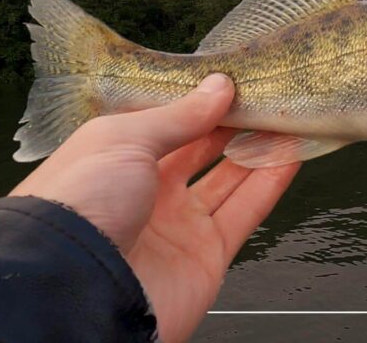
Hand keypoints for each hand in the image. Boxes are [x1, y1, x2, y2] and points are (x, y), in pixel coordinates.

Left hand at [10, 74, 298, 342]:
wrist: (74, 287)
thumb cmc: (81, 202)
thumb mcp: (124, 141)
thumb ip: (179, 116)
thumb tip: (220, 86)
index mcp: (117, 160)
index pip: (168, 124)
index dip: (202, 102)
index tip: (236, 79)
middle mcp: (148, 191)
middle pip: (203, 150)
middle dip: (235, 124)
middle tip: (268, 94)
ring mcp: (179, 225)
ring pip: (231, 179)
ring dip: (260, 149)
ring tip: (289, 116)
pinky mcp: (208, 255)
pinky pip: (246, 212)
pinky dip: (271, 183)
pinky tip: (292, 153)